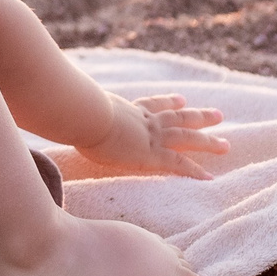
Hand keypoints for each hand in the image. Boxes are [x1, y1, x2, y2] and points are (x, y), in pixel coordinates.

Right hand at [61, 92, 228, 181]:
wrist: (85, 114)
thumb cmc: (74, 111)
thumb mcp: (74, 108)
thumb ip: (70, 109)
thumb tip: (50, 105)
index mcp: (126, 108)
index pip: (151, 104)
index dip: (167, 102)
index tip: (181, 99)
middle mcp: (143, 119)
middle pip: (177, 116)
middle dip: (198, 116)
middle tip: (218, 114)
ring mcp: (150, 136)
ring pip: (187, 137)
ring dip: (208, 140)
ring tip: (226, 143)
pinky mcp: (151, 155)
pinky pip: (179, 163)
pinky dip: (195, 170)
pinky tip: (211, 176)